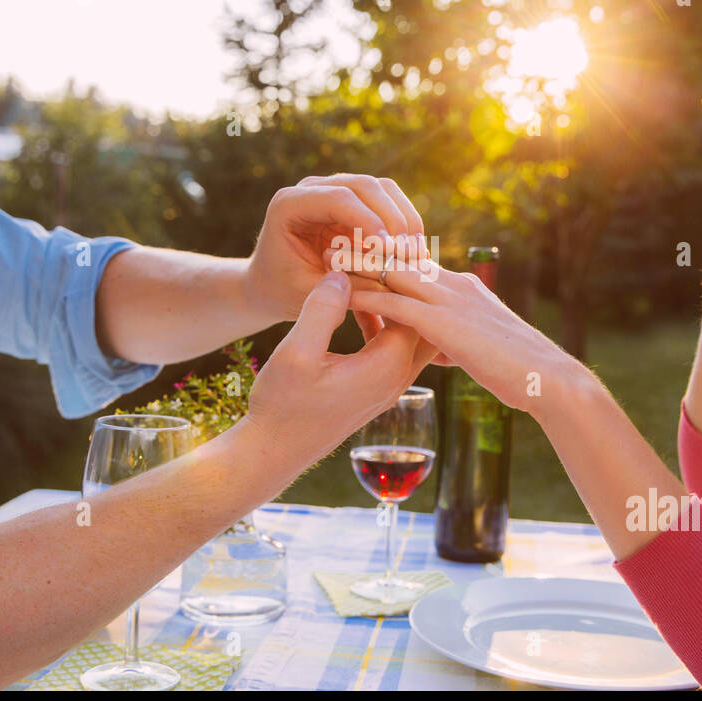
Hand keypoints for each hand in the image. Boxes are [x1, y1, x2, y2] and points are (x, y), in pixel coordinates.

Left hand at [243, 173, 427, 326]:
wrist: (273, 285)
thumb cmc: (283, 291)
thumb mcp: (306, 295)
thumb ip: (339, 287)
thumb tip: (383, 280)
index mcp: (289, 205)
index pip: (336, 199)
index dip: (367, 221)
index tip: (388, 252)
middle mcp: (312, 189)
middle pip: (364, 185)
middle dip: (391, 219)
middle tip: (409, 255)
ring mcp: (336, 191)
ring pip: (383, 189)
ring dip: (404, 220)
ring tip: (415, 255)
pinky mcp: (355, 203)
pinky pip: (389, 203)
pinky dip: (405, 225)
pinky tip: (412, 253)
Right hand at [245, 271, 438, 464]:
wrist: (275, 450)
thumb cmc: (282, 405)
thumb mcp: (297, 353)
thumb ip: (321, 311)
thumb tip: (341, 274)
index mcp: (387, 364)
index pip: (413, 305)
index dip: (397, 274)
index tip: (375, 249)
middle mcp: (398, 375)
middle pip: (426, 320)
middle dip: (408, 287)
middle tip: (384, 256)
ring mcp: (390, 383)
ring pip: (413, 333)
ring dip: (397, 304)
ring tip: (372, 273)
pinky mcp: (377, 386)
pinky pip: (396, 345)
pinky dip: (386, 321)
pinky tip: (357, 305)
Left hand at [346, 260, 583, 414]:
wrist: (549, 380)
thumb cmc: (521, 371)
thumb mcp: (484, 349)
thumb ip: (460, 343)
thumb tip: (446, 351)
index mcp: (464, 288)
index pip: (417, 264)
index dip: (387, 257)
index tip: (357, 252)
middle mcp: (455, 285)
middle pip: (401, 256)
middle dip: (367, 248)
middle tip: (332, 241)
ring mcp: (450, 301)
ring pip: (394, 271)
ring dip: (360, 263)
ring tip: (326, 255)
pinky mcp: (444, 323)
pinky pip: (396, 302)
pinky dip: (366, 294)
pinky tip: (341, 294)